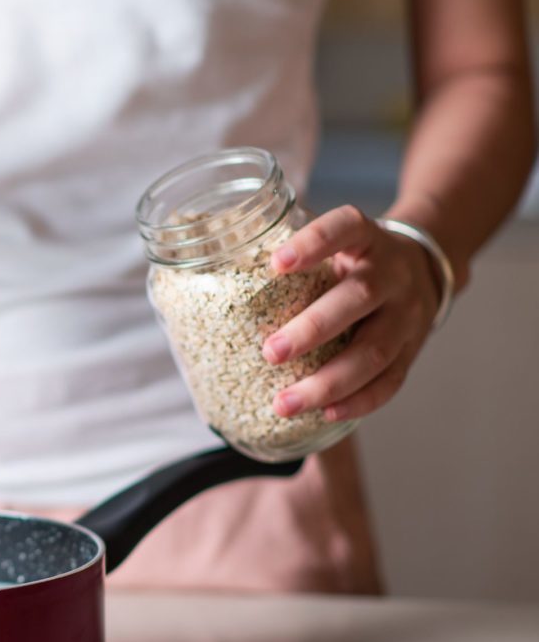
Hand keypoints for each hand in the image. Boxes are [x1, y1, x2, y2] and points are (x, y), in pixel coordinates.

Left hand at [260, 205, 441, 421]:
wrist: (426, 270)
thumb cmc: (355, 261)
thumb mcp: (336, 243)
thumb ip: (294, 255)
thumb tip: (215, 266)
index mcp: (367, 240)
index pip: (346, 228)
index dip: (314, 243)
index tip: (276, 264)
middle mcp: (392, 275)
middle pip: (358, 299)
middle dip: (312, 329)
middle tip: (270, 353)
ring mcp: (407, 316)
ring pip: (373, 351)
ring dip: (328, 382)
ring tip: (284, 403)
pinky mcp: (412, 352)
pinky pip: (390, 382)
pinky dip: (358, 402)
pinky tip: (326, 414)